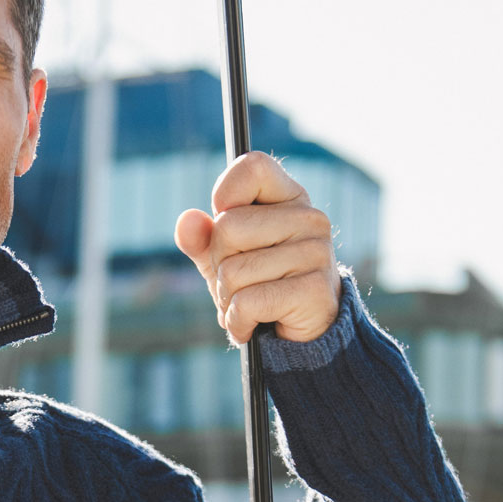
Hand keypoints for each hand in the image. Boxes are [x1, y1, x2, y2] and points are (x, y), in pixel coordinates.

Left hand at [175, 151, 340, 345]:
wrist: (302, 335)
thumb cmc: (262, 287)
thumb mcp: (226, 259)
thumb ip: (203, 239)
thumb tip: (186, 220)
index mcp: (289, 198)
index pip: (253, 165)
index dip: (225, 193)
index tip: (225, 220)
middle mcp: (309, 218)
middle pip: (228, 227)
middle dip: (219, 264)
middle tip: (239, 282)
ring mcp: (316, 252)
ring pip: (233, 271)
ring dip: (228, 299)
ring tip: (248, 306)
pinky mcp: (314, 289)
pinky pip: (248, 302)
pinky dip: (238, 321)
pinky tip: (252, 324)